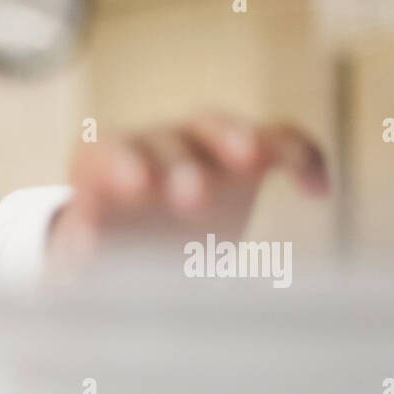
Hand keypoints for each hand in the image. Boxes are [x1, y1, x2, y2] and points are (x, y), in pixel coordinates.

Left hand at [45, 110, 330, 276]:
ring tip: (253, 161)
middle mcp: (151, 148)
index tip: (136, 184)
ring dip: (234, 140)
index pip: (106, 152)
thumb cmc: (105, 262)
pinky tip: (316, 190)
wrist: (145, 261)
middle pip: (164, 141)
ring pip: (216, 128)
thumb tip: (79, 243)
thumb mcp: (83, 265)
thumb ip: (77, 254)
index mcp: (101, 169)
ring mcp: (201, 149)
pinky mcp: (247, 161)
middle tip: (191, 196)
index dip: (121, 162)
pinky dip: (300, 157)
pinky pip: (279, 141)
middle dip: (179, 164)